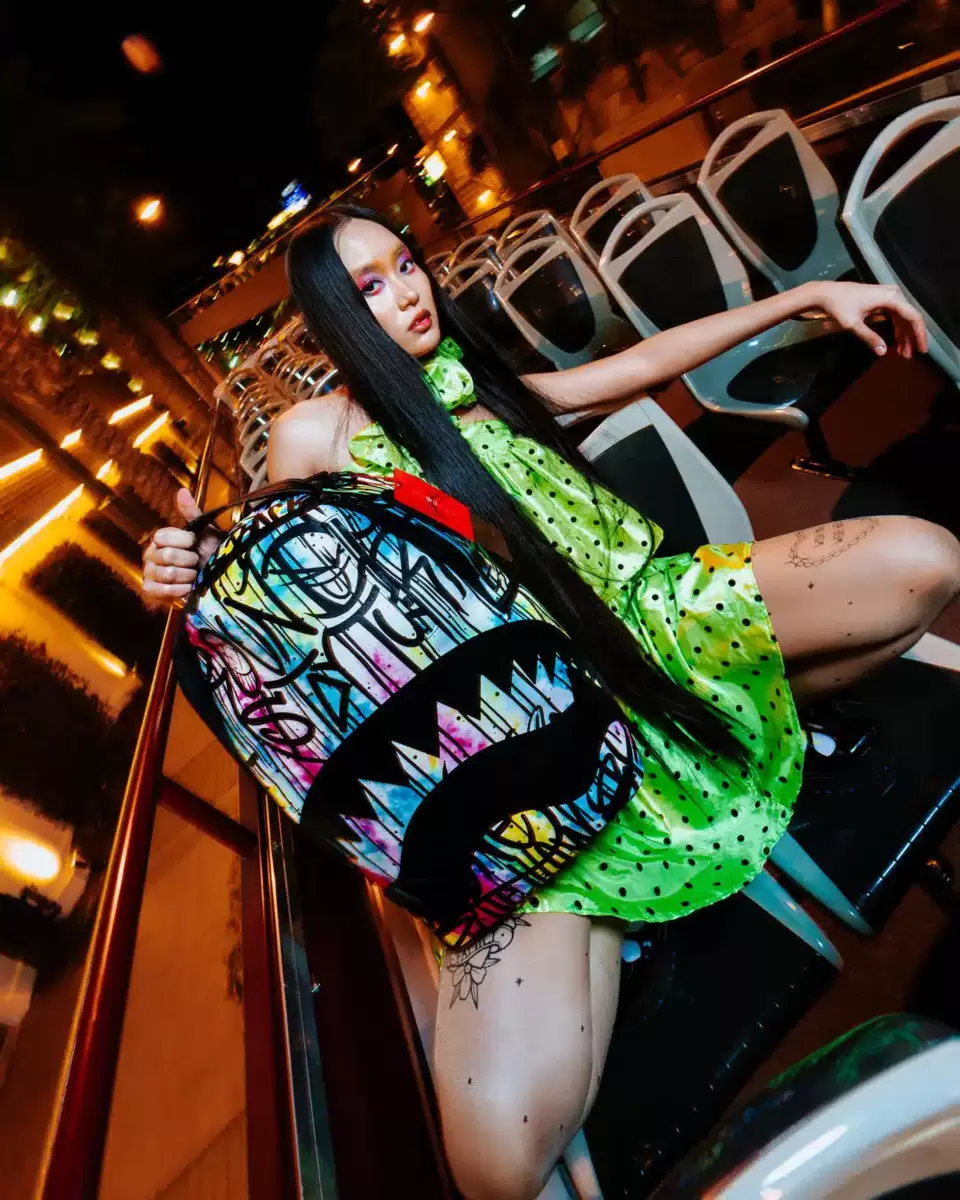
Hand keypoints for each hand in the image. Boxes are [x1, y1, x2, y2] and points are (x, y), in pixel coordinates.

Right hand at [142, 488, 222, 602]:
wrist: (218, 579)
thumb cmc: (210, 554)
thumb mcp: (205, 532)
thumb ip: (191, 513)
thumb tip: (182, 491)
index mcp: (160, 539)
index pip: (162, 536)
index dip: (184, 541)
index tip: (194, 543)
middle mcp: (150, 555)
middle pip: (167, 555)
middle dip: (190, 560)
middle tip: (196, 562)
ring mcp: (149, 573)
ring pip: (168, 573)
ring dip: (189, 575)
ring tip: (195, 574)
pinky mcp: (151, 591)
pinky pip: (163, 590)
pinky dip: (182, 589)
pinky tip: (190, 587)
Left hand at [807, 281, 926, 358]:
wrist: (826, 293)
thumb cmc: (838, 306)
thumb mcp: (853, 324)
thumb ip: (869, 337)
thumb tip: (882, 352)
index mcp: (891, 298)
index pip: (913, 317)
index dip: (919, 335)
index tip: (921, 350)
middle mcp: (894, 294)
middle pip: (910, 318)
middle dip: (911, 338)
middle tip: (909, 356)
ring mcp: (889, 295)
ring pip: (903, 318)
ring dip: (903, 335)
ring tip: (903, 353)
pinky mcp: (883, 299)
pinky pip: (895, 315)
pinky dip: (896, 329)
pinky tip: (896, 343)